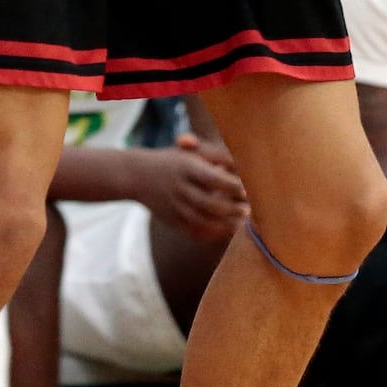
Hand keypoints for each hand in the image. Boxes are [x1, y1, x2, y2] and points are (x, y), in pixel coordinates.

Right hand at [134, 136, 248, 242]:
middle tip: (249, 211)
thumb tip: (238, 164)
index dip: (232, 186)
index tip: (247, 189)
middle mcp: (178, 187)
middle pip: (209, 203)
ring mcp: (174, 206)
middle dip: (232, 209)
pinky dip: (212, 234)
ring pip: (203, 221)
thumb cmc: (172, 161)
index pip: (212, 178)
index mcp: (184, 166)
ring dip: (225, 225)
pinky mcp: (172, 221)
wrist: (136, 175)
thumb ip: (214, 155)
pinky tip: (226, 231)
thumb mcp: (189, 152)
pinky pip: (195, 232)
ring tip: (242, 224)